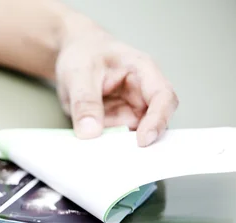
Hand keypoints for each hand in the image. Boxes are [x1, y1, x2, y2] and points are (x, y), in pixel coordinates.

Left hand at [55, 24, 178, 146]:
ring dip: (121, 145)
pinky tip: (96, 150)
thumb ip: (85, 102)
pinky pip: (117, 137)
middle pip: (154, 121)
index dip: (157, 120)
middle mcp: (142, 92)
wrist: (73, 53)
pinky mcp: (117, 120)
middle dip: (141, 140)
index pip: (162, 96)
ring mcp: (131, 108)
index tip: (142, 140)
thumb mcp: (78, 74)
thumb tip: (90, 132)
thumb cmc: (83, 54)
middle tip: (121, 157)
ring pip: (134, 134)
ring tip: (103, 153)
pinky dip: (108, 145)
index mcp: (142, 71)